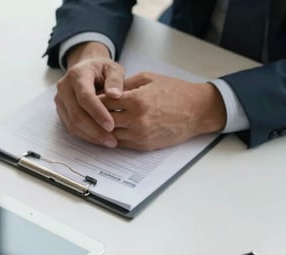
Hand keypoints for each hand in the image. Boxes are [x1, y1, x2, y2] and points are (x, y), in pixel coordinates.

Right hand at [54, 42, 124, 147]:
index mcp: (77, 74)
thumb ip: (115, 80)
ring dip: (90, 136)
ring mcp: (60, 100)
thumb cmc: (101, 69)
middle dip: (95, 130)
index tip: (111, 125)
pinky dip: (85, 135)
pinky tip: (99, 139)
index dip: (97, 112)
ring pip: (72, 124)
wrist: (85, 68)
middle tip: (112, 140)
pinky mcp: (61, 111)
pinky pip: (71, 127)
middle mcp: (64, 87)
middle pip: (76, 114)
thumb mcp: (113, 68)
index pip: (85, 97)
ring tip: (109, 141)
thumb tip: (116, 95)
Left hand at [100, 73, 226, 150]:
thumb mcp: (149, 79)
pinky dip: (112, 138)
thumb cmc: (175, 92)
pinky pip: (120, 144)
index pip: (104, 102)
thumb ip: (125, 84)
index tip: (89, 98)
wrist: (197, 111)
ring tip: (96, 122)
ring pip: (110, 135)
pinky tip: (108, 131)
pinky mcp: (144, 146)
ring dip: (102, 129)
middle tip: (88, 112)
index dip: (94, 100)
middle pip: (104, 120)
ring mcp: (140, 135)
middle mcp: (137, 120)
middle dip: (95, 116)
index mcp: (136, 100)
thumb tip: (106, 89)